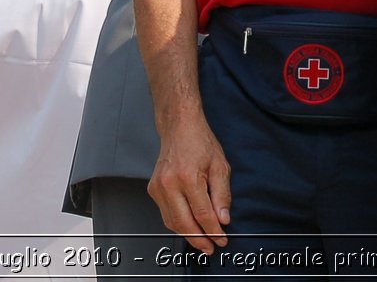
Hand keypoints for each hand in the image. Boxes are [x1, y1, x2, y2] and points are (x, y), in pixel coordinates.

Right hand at [147, 112, 231, 254]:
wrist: (178, 127)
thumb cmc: (199, 142)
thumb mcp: (220, 166)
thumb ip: (222, 195)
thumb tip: (223, 219)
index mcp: (188, 177)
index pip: (203, 214)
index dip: (214, 231)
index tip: (222, 240)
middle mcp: (169, 184)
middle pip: (184, 223)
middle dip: (199, 240)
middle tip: (211, 249)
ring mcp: (158, 187)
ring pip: (172, 222)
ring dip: (188, 235)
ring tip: (202, 242)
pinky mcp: (153, 189)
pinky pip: (165, 214)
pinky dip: (178, 223)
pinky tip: (189, 227)